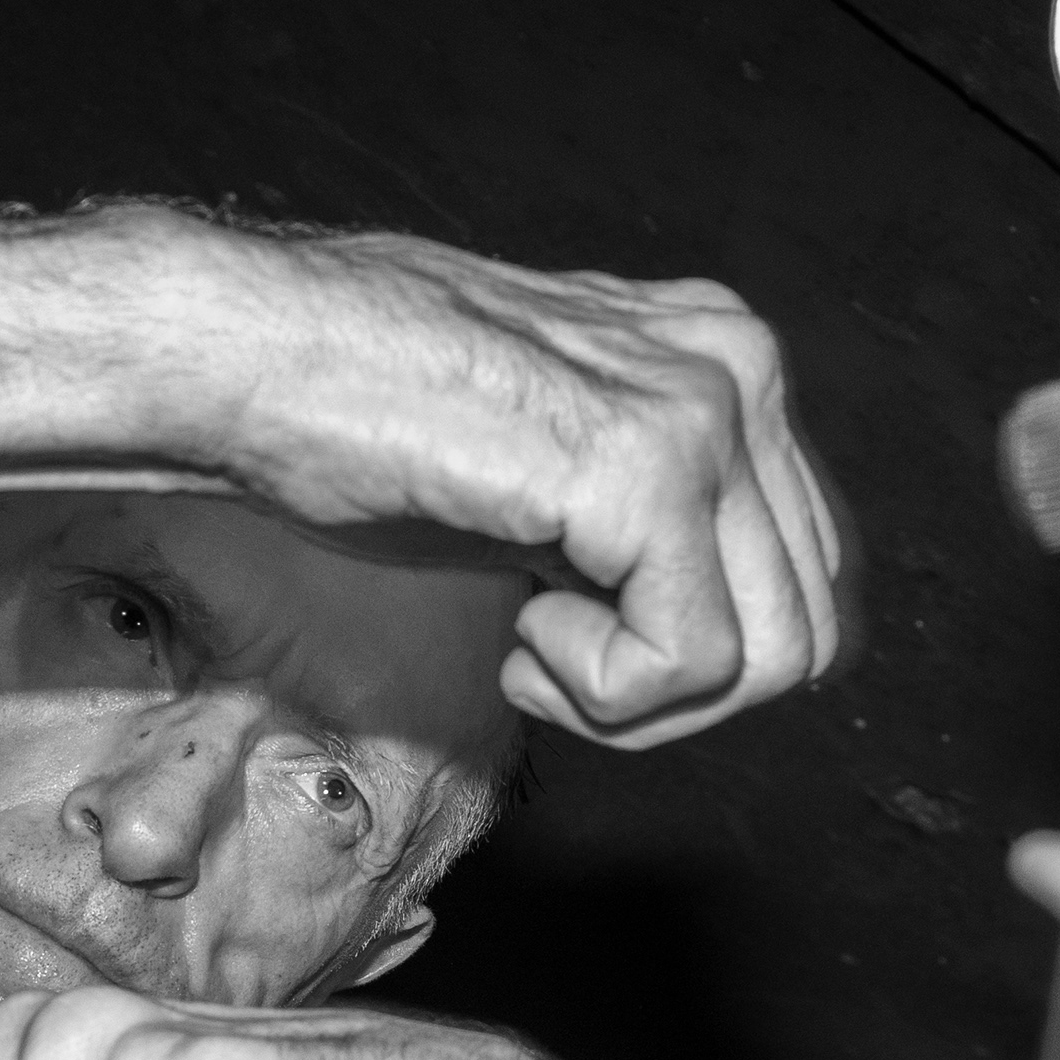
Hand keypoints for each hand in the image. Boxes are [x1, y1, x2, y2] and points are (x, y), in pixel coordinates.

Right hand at [205, 224, 854, 750]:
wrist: (253, 364)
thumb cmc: (367, 427)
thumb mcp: (556, 481)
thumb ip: (657, 528)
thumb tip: (728, 649)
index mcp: (728, 360)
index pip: (807, 576)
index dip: (695, 656)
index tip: (572, 631)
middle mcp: (740, 364)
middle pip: (807, 631)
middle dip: (679, 695)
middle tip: (549, 662)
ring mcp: (705, 407)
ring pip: (771, 658)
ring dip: (640, 699)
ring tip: (531, 644)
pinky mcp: (647, 467)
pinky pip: (691, 663)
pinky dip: (603, 692)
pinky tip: (516, 630)